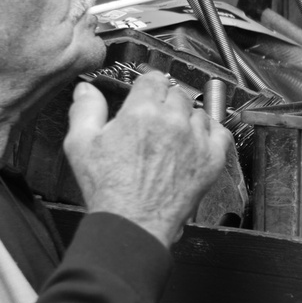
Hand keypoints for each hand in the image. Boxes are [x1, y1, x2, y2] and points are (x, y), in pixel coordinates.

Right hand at [64, 72, 231, 246]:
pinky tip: (196, 143)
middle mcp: (173, 121)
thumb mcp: (81, 145)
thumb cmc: (109, 189)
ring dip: (187, 119)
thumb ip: (86, 111)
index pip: (154, 79)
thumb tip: (86, 90)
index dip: (148, 87)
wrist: (133, 223)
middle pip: (177, 94)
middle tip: (155, 122)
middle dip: (166, 103)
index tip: (147, 95)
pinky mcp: (211, 159)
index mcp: (142, 111)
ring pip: (198, 112)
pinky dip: (210, 134)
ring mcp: (196, 140)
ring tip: (172, 138)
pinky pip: (220, 133)